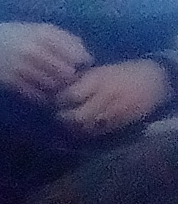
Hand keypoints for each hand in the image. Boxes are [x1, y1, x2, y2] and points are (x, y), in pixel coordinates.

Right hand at [0, 20, 94, 103]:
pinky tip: (43, 95)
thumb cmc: (16, 35)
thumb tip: (86, 57)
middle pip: (67, 72)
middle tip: (70, 81)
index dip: (82, 64)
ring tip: (57, 88)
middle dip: (71, 79)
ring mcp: (22, 67)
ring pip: (52, 85)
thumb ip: (64, 39)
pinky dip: (42, 97)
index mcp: (45, 35)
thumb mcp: (41, 29)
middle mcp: (35, 51)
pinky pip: (35, 94)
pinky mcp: (11, 81)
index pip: (77, 55)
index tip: (80, 67)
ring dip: (57, 89)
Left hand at [54, 57, 173, 138]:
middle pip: (77, 116)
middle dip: (63, 119)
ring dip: (75, 127)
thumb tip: (54, 91)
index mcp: (97, 79)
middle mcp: (106, 95)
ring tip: (68, 123)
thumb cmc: (120, 73)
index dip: (58, 102)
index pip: (70, 96)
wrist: (152, 79)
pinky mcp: (123, 120)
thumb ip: (78, 82)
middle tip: (57, 117)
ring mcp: (116, 110)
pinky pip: (101, 131)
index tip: (52, 102)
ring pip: (88, 127)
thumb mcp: (98, 71)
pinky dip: (89, 131)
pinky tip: (84, 127)